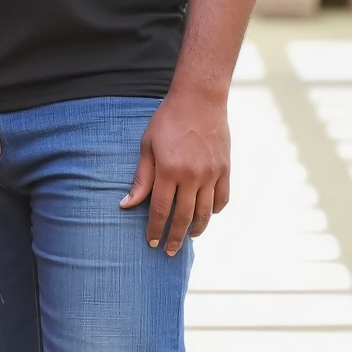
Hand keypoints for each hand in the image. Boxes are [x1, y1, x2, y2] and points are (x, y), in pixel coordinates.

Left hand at [121, 86, 230, 255]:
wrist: (200, 99)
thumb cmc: (168, 120)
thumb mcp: (147, 146)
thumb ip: (141, 178)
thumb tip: (126, 205)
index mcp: (169, 170)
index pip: (159, 210)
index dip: (154, 229)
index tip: (151, 242)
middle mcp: (192, 176)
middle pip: (183, 217)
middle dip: (174, 237)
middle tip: (169, 251)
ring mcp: (212, 174)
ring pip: (205, 212)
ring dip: (196, 229)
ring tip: (188, 238)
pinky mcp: (225, 169)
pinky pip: (222, 199)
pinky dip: (214, 211)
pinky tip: (206, 215)